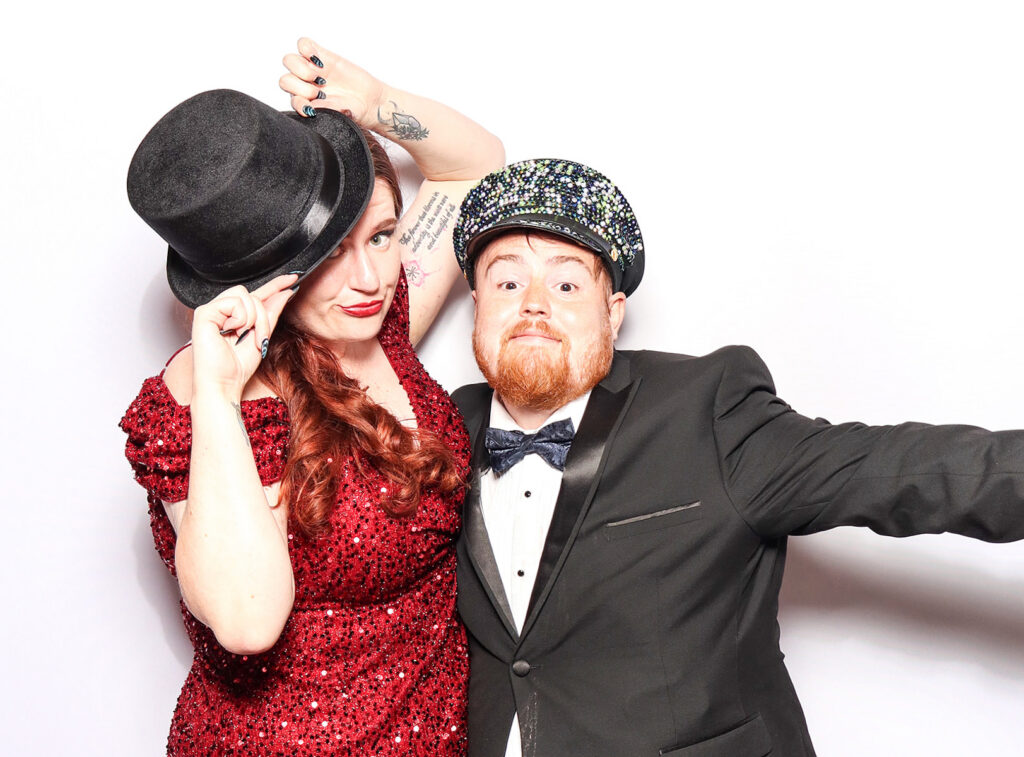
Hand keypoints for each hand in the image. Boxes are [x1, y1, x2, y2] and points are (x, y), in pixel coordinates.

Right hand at [190, 274, 297, 400]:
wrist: (224, 384)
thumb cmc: (237, 367)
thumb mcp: (262, 337)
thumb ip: (271, 314)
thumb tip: (285, 292)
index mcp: (235, 316)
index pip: (257, 295)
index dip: (275, 285)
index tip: (293, 278)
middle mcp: (223, 310)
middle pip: (253, 295)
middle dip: (264, 317)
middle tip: (258, 337)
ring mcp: (212, 310)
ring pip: (246, 296)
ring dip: (253, 319)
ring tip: (243, 336)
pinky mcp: (204, 313)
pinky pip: (234, 302)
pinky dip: (240, 318)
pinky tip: (231, 331)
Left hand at [279, 38, 385, 128]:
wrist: (369, 101)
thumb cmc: (352, 111)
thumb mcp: (338, 116)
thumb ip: (323, 110)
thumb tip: (310, 107)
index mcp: (304, 102)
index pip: (291, 99)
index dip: (298, 102)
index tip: (312, 108)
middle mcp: (303, 85)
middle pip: (285, 80)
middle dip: (300, 87)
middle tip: (318, 92)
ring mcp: (311, 69)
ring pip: (290, 61)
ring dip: (301, 69)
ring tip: (320, 77)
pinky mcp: (321, 55)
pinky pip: (304, 45)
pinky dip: (307, 50)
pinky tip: (320, 60)